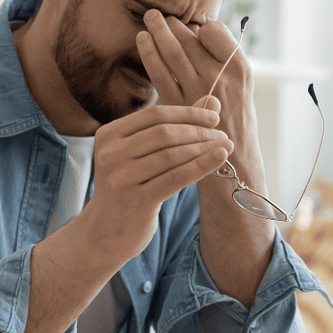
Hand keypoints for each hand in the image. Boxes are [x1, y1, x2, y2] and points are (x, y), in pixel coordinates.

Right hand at [79, 100, 233, 262]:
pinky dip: (201, 166)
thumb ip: (173, 127)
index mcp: (109, 135)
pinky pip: (175, 178)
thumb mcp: (143, 154)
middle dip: (198, 132)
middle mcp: (110, 154)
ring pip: (172, 155)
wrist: (106, 231)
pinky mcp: (135, 201)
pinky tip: (219, 159)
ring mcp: (120, 178)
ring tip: (225, 147)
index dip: (187, 113)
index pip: (154, 115)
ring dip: (203, 149)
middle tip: (223, 135)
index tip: (214, 118)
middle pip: (164, 133)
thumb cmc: (130, 187)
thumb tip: (212, 101)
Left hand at [136, 9, 253, 113]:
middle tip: (157, 15)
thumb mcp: (243, 87)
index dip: (201, 27)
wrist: (234, 161)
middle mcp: (220, 77)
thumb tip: (198, 33)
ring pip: (173, 52)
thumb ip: (225, 62)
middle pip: (190, 40)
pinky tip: (142, 41)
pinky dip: (149, 54)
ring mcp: (198, 91)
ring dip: (157, 31)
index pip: (214, 32)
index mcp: (240, 68)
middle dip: (171, 24)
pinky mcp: (178, 105)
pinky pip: (159, 73)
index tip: (193, 29)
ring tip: (149, 18)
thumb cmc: (237, 120)